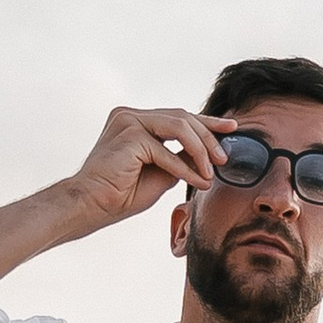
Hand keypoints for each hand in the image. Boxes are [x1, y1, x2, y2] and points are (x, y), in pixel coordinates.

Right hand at [60, 103, 235, 235]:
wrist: (91, 207)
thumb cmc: (120, 194)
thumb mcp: (161, 173)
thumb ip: (179, 159)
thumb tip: (207, 155)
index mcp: (135, 120)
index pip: (178, 117)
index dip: (208, 122)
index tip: (231, 128)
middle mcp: (130, 115)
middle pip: (183, 117)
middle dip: (209, 137)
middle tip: (224, 159)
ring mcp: (129, 121)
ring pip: (180, 127)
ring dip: (201, 150)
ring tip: (211, 172)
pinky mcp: (129, 135)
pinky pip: (167, 150)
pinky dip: (184, 167)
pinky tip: (197, 181)